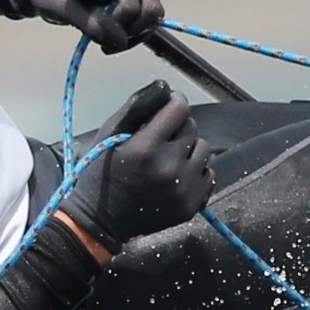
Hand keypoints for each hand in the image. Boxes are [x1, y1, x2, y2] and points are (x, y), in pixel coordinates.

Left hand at [12, 0, 163, 53]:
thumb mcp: (63, 7)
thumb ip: (88, 22)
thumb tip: (118, 40)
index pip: (131, 6)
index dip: (115, 26)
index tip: (91, 28)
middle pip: (153, 10)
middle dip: (131, 32)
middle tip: (104, 41)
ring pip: (154, 17)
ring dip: (132, 35)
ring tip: (105, 38)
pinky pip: (149, 19)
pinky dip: (134, 33)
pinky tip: (111, 34)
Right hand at [60, 82, 212, 252]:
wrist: (100, 221)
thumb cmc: (102, 172)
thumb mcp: (111, 133)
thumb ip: (138, 106)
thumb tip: (166, 88)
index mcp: (146, 148)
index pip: (180, 108)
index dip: (173, 104)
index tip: (166, 110)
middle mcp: (169, 168)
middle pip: (192, 127)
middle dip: (178, 128)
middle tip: (161, 140)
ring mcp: (183, 189)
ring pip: (204, 149)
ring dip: (189, 149)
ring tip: (169, 158)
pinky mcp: (191, 205)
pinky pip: (208, 174)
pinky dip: (196, 171)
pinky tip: (176, 176)